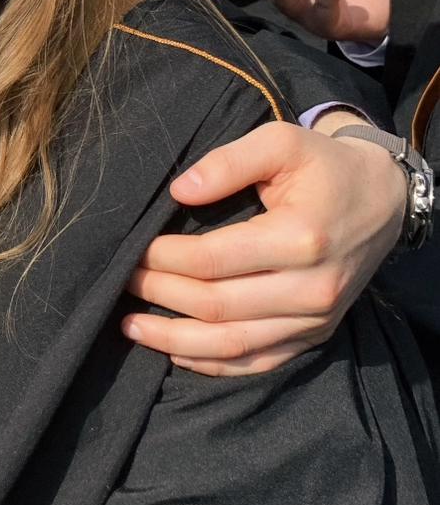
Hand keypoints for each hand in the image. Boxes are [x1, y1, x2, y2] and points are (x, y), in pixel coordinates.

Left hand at [123, 120, 405, 376]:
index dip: (165, 259)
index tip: (134, 249)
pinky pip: (257, 363)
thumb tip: (178, 190)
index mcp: (300, 238)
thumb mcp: (281, 141)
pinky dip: (212, 362)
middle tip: (121, 280)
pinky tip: (174, 350)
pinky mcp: (315, 335)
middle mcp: (311, 288)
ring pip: (232, 344)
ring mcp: (315, 319)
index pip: (213, 260)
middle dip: (160, 295)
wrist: (382, 199)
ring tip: (130, 326)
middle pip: (216, 305)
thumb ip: (228, 161)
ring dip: (174, 340)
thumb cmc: (323, 167)